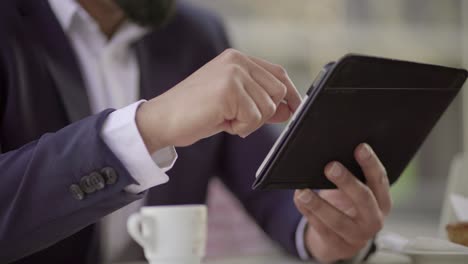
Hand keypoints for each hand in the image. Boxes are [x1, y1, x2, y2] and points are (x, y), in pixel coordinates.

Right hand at [136, 48, 301, 151]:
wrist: (162, 120)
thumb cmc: (195, 112)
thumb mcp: (232, 103)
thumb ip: (259, 101)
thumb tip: (290, 108)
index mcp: (237, 59)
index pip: (277, 73)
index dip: (290, 93)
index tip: (294, 109)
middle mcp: (236, 61)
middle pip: (277, 92)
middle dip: (264, 113)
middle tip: (237, 119)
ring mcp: (232, 74)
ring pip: (267, 107)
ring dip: (249, 122)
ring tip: (224, 119)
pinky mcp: (228, 90)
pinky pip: (254, 118)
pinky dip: (241, 128)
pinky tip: (221, 122)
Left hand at [294, 143, 391, 262]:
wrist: (338, 240)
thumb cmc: (346, 206)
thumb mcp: (353, 192)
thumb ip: (350, 175)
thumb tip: (330, 152)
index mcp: (382, 201)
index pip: (380, 180)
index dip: (371, 163)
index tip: (360, 147)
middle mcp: (374, 220)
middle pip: (363, 199)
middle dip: (347, 182)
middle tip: (330, 167)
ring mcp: (356, 236)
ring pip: (338, 220)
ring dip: (319, 204)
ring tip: (304, 191)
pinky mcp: (337, 246)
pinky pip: (320, 228)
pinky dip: (308, 212)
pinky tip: (299, 199)